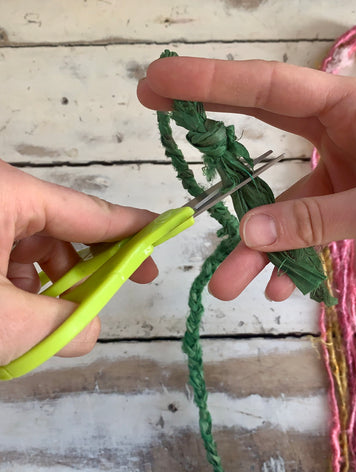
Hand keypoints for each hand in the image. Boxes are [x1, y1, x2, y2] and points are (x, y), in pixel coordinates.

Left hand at [1, 160, 157, 365]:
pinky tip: (22, 309)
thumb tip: (90, 334)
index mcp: (7, 194)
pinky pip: (8, 249)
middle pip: (65, 228)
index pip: (91, 212)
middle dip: (91, 266)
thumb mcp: (1, 320)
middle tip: (121, 288)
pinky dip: (24, 280)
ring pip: (35, 243)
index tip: (166, 231)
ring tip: (55, 317)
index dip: (133, 226)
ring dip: (54, 280)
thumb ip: (58, 328)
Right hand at [137, 56, 355, 301]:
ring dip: (255, 243)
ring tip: (228, 283)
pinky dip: (291, 258)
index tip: (160, 81)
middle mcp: (339, 134)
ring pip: (280, 202)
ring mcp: (340, 172)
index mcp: (351, 111)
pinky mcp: (345, 206)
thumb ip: (318, 220)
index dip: (209, 82)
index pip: (268, 88)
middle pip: (260, 125)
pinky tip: (279, 286)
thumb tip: (249, 235)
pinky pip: (305, 229)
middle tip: (156, 111)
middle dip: (209, 122)